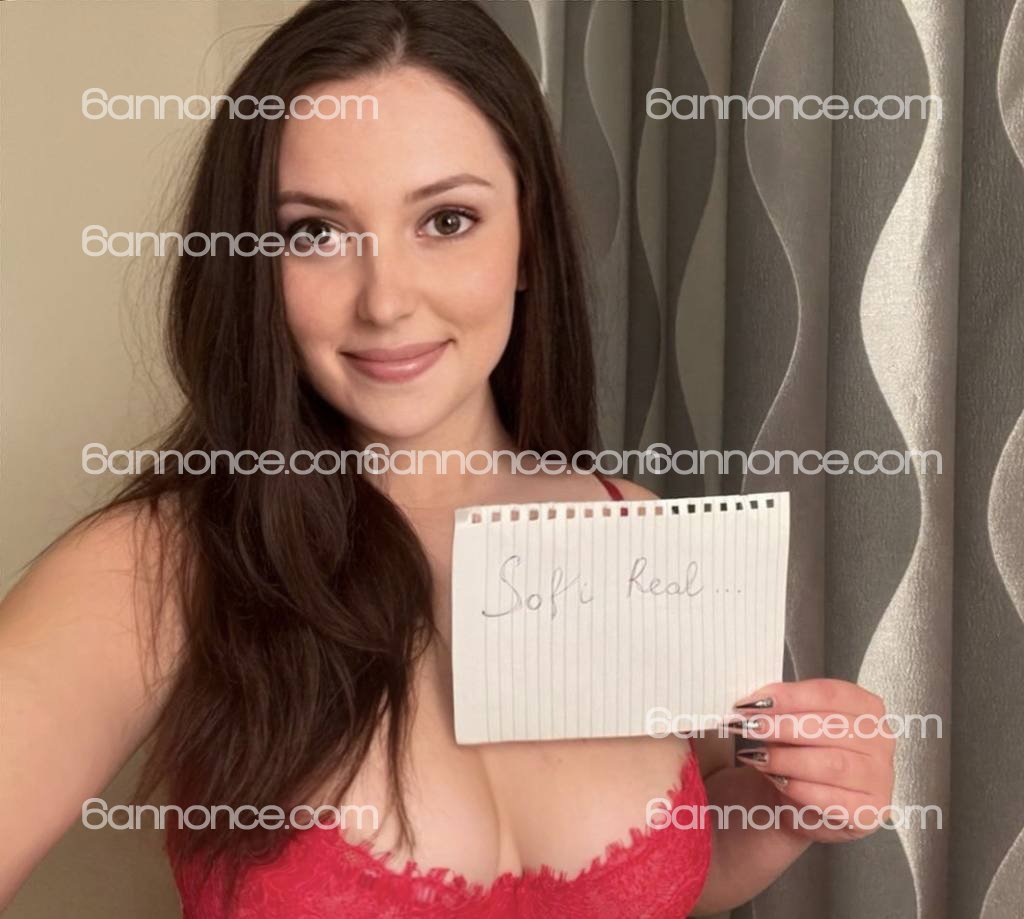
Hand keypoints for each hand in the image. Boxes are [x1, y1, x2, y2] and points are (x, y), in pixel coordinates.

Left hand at [727, 678, 895, 842]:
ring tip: (755, 757)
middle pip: (831, 727)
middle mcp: (881, 739)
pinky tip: (776, 782)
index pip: (830, 694)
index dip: (789, 696)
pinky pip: (834, 799)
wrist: (798, 800)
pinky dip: (799, 789)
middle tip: (749, 728)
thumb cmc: (797, 751)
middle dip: (783, 726)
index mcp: (866, 706)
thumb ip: (780, 708)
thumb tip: (752, 704)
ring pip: (832, 763)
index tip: (753, 702)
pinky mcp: (870, 811)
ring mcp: (880, 777)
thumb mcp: (790, 721)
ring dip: (787, 759)